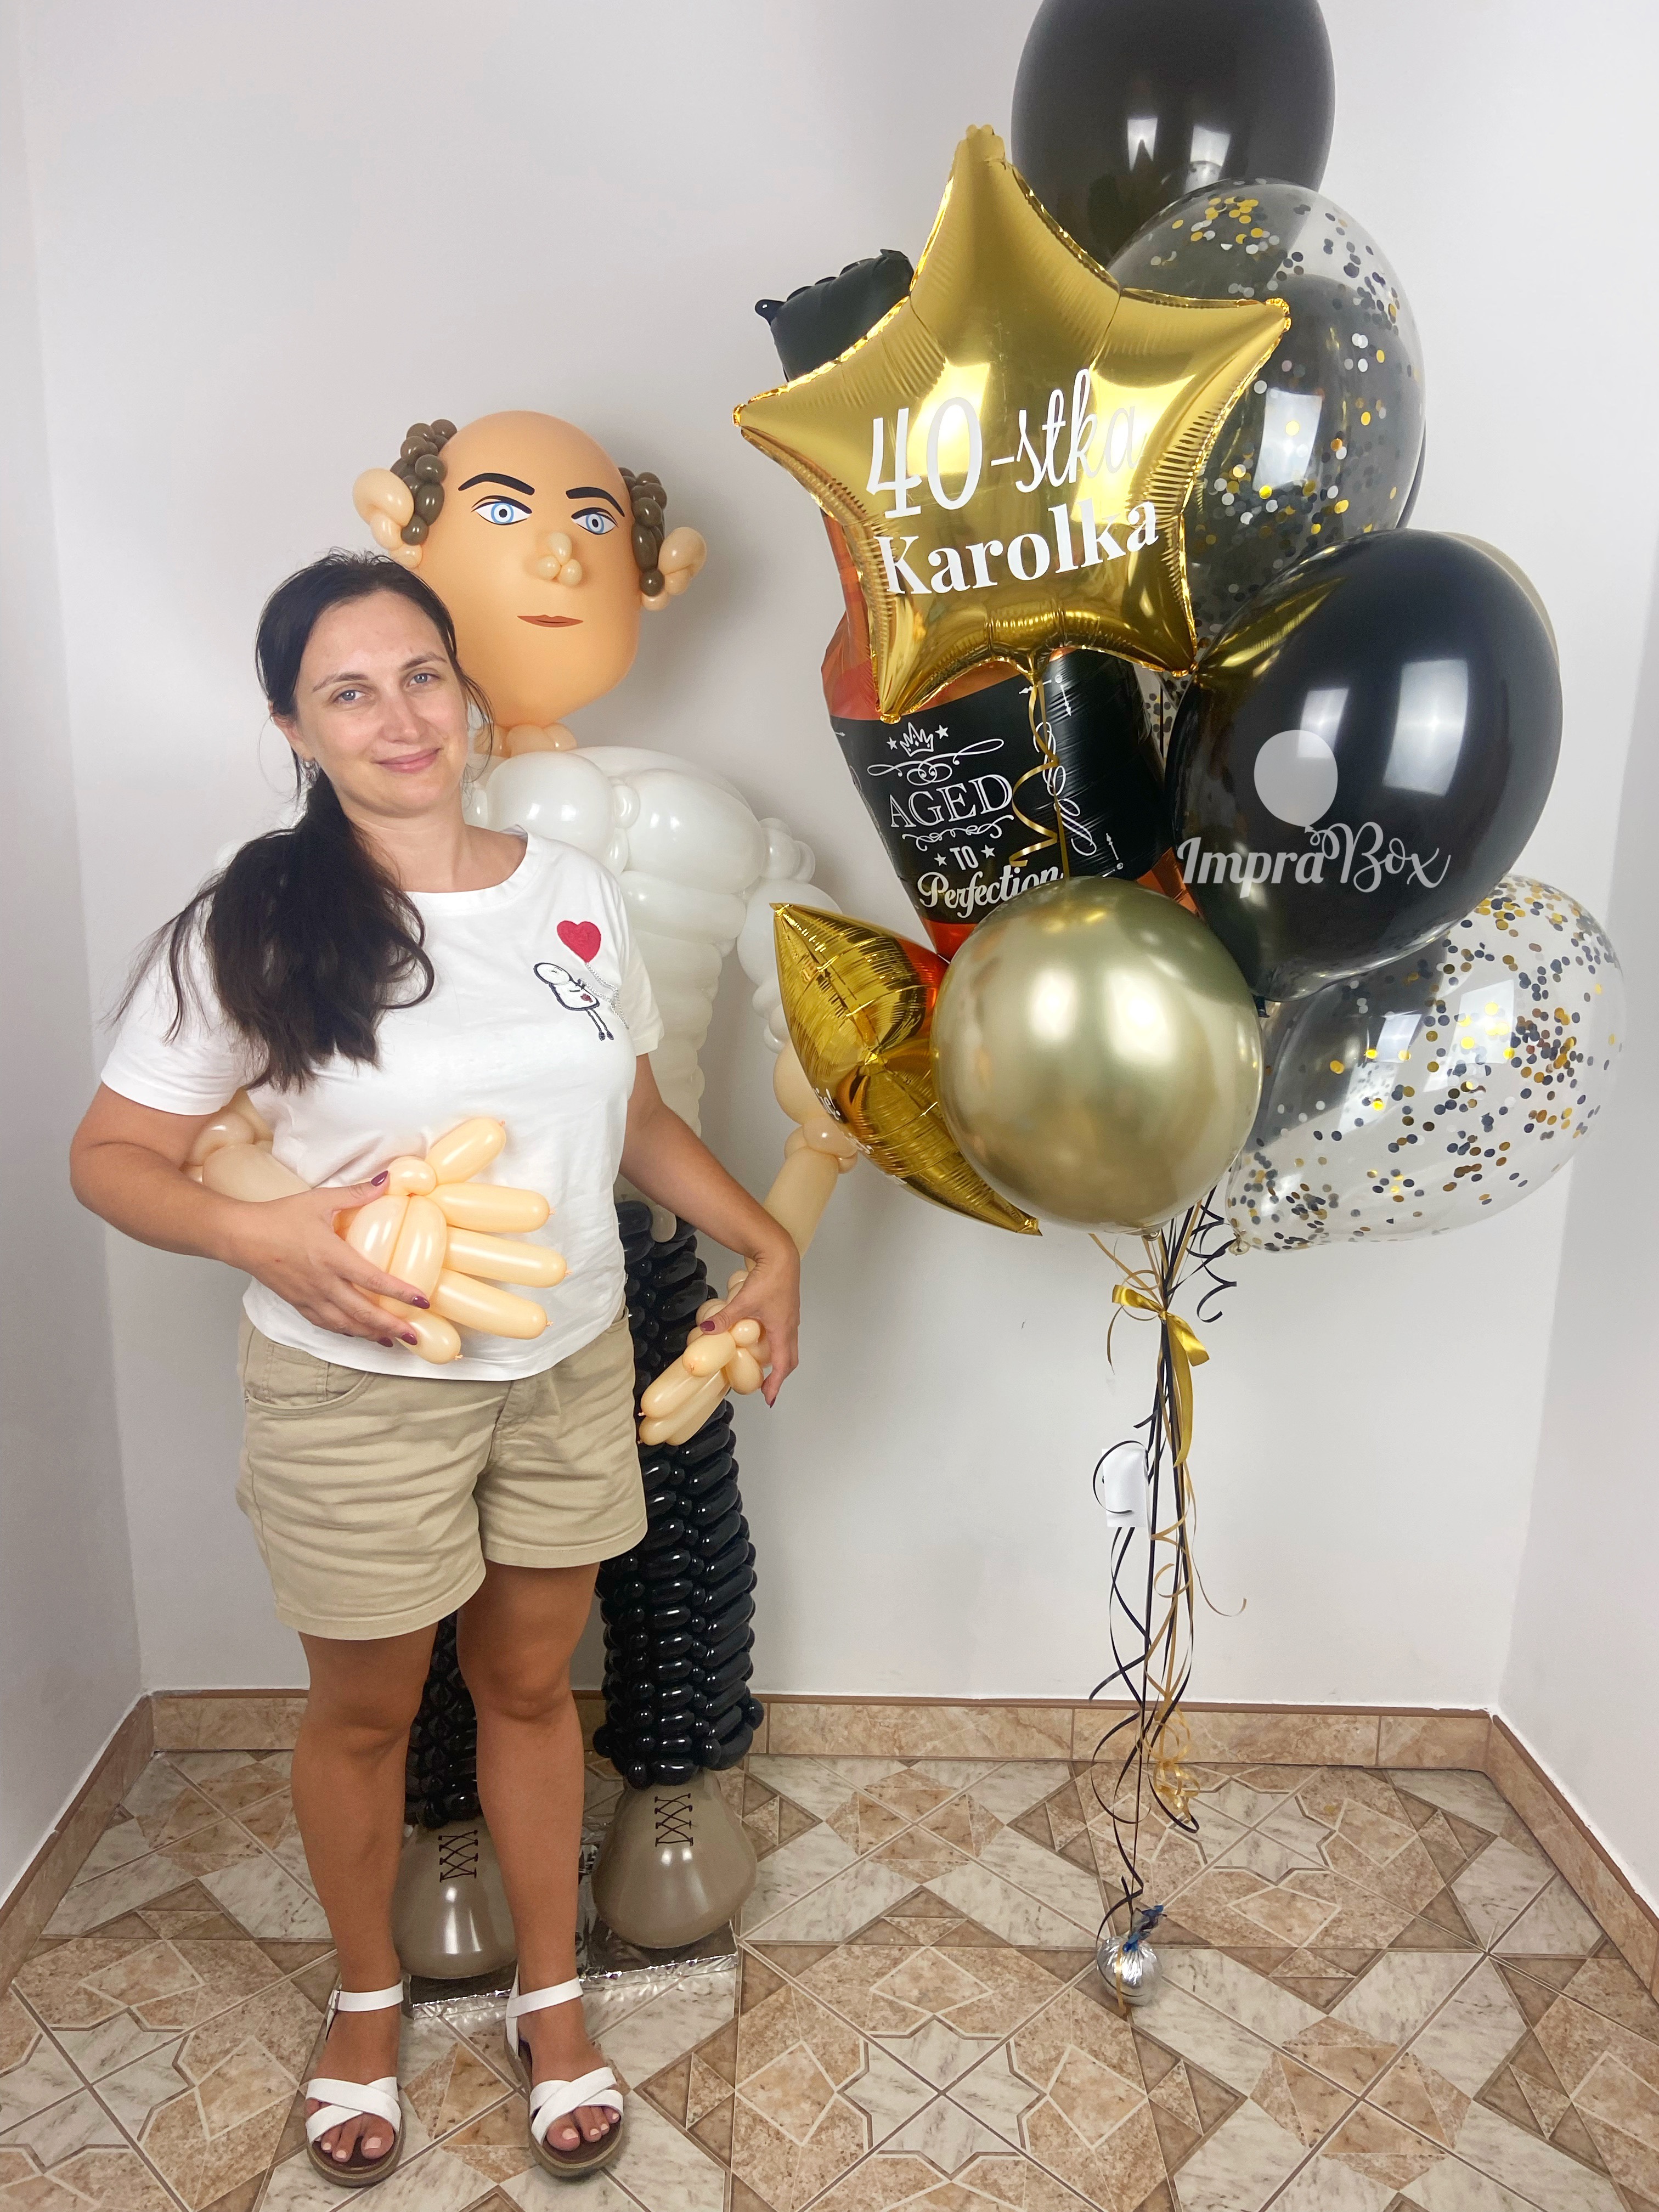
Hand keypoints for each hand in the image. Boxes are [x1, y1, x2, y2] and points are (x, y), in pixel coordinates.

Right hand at [221, 1174, 431, 1345]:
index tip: (421, 1301)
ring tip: (392, 1341)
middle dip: (391, 1326)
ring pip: (345, 1324)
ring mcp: (309, 1297)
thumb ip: (356, 1193)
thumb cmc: (280, 1217)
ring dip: (370, 1334)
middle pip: (363, 1312)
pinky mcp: (298, 1303)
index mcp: (332, 1257)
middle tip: (414, 1335)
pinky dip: (346, 1331)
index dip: (399, 1293)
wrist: (242, 1236)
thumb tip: (387, 1180)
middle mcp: (323, 1282)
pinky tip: (359, 1333)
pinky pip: (326, 1324)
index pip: (373, 1279)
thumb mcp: (319, 1200)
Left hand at [704, 1236, 799, 1404]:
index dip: (776, 1384)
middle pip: (790, 1358)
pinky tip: (759, 1338)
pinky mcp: (787, 1308)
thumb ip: (725, 1318)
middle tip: (766, 1386)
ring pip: (788, 1345)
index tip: (768, 1398)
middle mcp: (790, 1326)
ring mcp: (791, 1317)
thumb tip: (707, 1330)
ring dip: (778, 1359)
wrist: (781, 1254)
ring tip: (762, 1365)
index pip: (783, 1365)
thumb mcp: (743, 1301)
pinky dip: (775, 1342)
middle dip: (779, 1375)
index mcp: (783, 1330)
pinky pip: (784, 1332)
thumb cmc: (769, 1277)